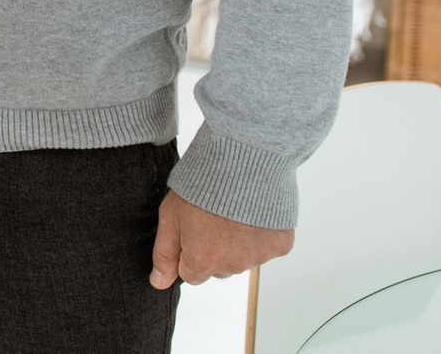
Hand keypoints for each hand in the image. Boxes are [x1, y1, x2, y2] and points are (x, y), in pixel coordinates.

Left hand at [149, 189, 293, 287]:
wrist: (243, 157)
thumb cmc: (203, 182)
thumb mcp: (170, 214)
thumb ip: (164, 253)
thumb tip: (159, 282)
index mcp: (204, 260)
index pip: (190, 274)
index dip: (188, 249)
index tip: (191, 227)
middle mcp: (234, 265)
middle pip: (218, 269)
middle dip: (213, 249)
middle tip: (211, 215)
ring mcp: (260, 256)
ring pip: (242, 259)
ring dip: (237, 242)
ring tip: (232, 209)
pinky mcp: (281, 245)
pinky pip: (266, 247)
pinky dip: (260, 234)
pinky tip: (253, 210)